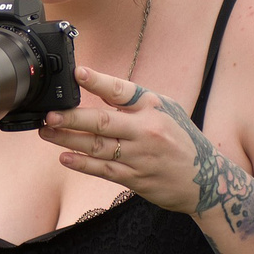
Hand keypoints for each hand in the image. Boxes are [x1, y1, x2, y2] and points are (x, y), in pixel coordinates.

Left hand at [43, 66, 253, 253]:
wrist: (207, 181)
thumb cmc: (182, 140)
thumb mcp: (167, 110)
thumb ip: (135, 101)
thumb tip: (100, 88)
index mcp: (153, 107)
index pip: (122, 91)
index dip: (99, 82)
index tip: (78, 73)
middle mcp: (146, 131)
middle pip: (103, 122)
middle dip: (72, 119)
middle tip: (48, 114)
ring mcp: (140, 156)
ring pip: (98, 147)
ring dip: (68, 140)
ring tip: (46, 132)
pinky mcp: (136, 178)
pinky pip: (104, 170)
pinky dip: (83, 164)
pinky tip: (65, 157)